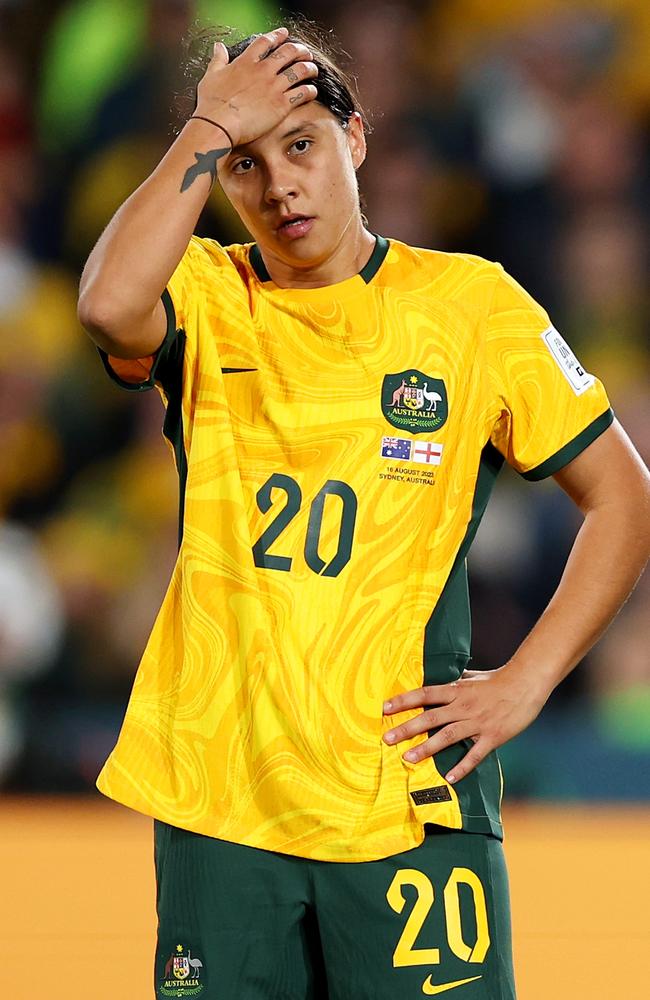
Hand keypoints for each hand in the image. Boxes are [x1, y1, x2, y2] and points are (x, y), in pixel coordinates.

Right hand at [195, 27, 318, 146]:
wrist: (219, 124)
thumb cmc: (212, 104)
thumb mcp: (211, 76)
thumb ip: (217, 60)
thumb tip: (218, 46)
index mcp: (246, 62)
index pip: (265, 42)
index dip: (277, 36)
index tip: (285, 34)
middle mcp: (263, 71)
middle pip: (288, 52)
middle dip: (300, 50)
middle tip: (305, 53)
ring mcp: (274, 87)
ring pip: (300, 70)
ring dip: (309, 68)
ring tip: (313, 70)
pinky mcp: (281, 105)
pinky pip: (302, 93)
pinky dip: (310, 90)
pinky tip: (313, 91)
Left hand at [382, 665, 547, 782]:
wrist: (526, 684)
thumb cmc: (498, 679)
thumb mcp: (472, 676)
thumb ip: (455, 681)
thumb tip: (438, 678)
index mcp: (457, 690)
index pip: (425, 694)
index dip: (404, 701)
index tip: (384, 708)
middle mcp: (463, 706)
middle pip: (430, 717)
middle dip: (407, 728)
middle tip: (386, 738)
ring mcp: (477, 722)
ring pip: (447, 737)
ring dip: (426, 748)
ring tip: (408, 758)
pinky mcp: (493, 737)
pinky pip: (475, 755)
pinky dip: (462, 767)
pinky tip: (448, 778)